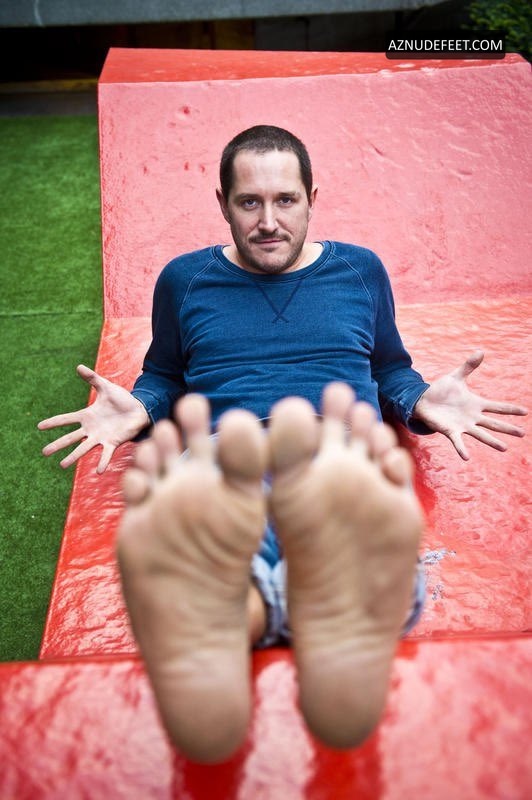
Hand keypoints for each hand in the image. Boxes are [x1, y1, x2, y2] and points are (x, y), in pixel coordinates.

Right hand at [38, 365, 149, 472]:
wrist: (140, 408)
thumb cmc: (122, 399)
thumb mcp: (106, 387)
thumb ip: (92, 378)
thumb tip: (78, 366)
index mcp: (87, 416)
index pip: (66, 419)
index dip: (53, 422)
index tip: (39, 426)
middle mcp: (91, 429)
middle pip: (70, 438)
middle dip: (57, 444)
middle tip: (44, 452)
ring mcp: (101, 437)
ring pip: (84, 448)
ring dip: (73, 457)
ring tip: (62, 465)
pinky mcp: (113, 442)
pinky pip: (106, 454)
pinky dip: (102, 462)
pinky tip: (98, 471)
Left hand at [412, 351, 526, 459]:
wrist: (423, 400)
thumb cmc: (441, 390)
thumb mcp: (456, 377)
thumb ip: (469, 366)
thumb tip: (481, 351)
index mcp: (476, 404)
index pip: (497, 407)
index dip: (510, 409)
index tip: (525, 412)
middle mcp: (472, 417)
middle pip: (494, 423)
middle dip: (508, 428)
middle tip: (523, 434)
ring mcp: (463, 425)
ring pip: (481, 434)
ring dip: (492, 441)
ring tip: (504, 448)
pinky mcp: (450, 431)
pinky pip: (458, 442)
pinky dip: (462, 449)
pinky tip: (467, 457)